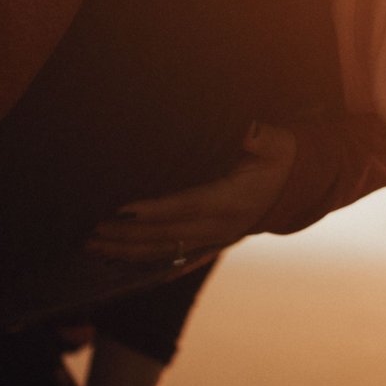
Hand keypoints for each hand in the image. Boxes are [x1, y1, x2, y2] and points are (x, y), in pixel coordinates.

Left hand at [86, 123, 296, 265]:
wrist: (293, 189)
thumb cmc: (280, 159)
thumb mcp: (279, 144)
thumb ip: (264, 138)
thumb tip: (251, 131)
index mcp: (232, 201)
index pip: (187, 206)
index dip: (155, 211)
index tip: (122, 210)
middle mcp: (218, 226)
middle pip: (166, 234)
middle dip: (127, 235)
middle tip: (91, 231)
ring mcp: (210, 238)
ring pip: (162, 249)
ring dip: (125, 249)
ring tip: (91, 245)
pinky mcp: (203, 241)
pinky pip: (167, 252)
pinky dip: (138, 254)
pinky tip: (112, 253)